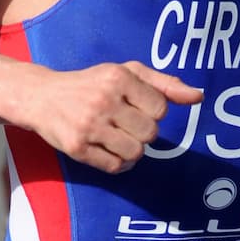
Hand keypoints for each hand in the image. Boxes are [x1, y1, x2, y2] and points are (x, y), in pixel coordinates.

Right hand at [27, 62, 202, 173]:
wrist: (41, 97)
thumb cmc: (91, 84)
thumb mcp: (126, 73)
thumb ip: (164, 84)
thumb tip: (198, 97)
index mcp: (118, 77)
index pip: (160, 109)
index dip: (153, 112)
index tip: (136, 108)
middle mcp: (104, 100)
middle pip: (150, 133)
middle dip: (143, 133)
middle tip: (126, 124)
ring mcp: (89, 125)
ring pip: (135, 153)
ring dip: (132, 150)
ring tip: (118, 138)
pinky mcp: (77, 147)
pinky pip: (115, 167)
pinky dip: (118, 164)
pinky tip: (109, 151)